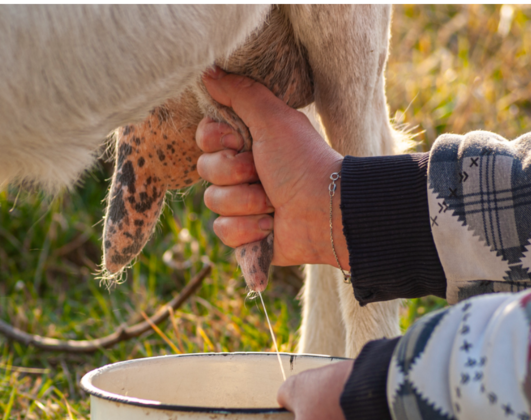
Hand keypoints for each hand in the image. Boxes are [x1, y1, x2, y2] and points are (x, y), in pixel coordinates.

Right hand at [197, 68, 349, 268]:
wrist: (325, 211)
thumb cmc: (303, 162)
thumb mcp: (273, 118)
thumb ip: (240, 92)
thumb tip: (208, 72)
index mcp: (248, 143)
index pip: (205, 138)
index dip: (216, 140)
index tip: (239, 140)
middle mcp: (243, 172)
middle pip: (205, 169)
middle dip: (234, 173)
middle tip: (262, 173)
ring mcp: (243, 205)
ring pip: (213, 202)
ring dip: (245, 202)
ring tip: (273, 204)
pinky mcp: (245, 235)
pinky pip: (223, 231)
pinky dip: (248, 229)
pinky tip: (270, 226)